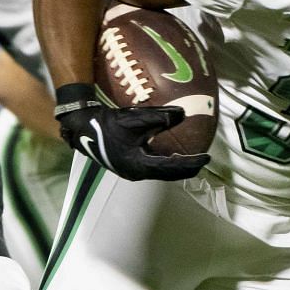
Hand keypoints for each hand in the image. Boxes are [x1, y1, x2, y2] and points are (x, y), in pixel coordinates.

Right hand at [53, 81, 208, 180]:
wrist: (84, 127)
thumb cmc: (107, 124)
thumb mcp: (134, 118)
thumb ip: (159, 117)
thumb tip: (182, 114)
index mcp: (138, 165)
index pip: (172, 167)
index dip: (191, 163)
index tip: (206, 158)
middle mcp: (136, 173)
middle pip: (168, 175)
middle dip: (187, 169)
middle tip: (203, 161)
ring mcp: (132, 172)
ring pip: (161, 173)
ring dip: (177, 168)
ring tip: (192, 161)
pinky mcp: (129, 166)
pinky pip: (154, 168)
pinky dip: (166, 164)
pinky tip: (172, 155)